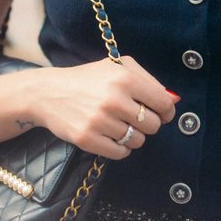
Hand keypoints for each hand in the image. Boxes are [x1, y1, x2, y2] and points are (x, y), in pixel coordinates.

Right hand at [31, 55, 177, 158]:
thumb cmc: (88, 79)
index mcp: (124, 78)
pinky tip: (111, 137)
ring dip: (133, 137)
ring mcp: (100, 121)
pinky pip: (120, 153)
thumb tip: (172, 101)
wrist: (48, 92)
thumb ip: (147, 80)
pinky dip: (121, 149)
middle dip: (148, 124)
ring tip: (120, 126)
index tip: (162, 114)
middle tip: (135, 119)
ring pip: (137, 141)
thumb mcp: (117, 67)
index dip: (167, 112)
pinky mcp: (87, 139)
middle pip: (153, 125)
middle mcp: (114, 99)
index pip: (163, 103)